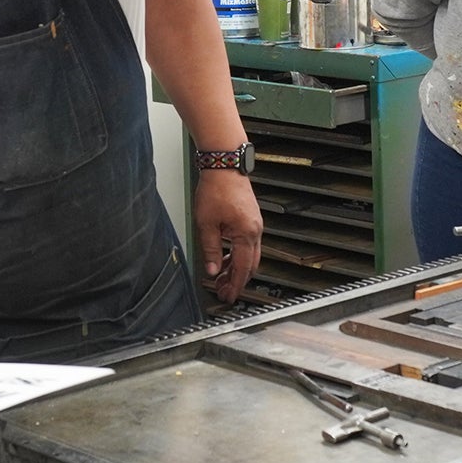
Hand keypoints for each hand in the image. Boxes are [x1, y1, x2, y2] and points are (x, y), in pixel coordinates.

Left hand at [194, 168, 262, 303]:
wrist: (224, 165)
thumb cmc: (216, 189)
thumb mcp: (206, 224)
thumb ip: (210, 250)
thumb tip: (212, 270)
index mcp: (246, 234)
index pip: (242, 269)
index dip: (235, 286)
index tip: (228, 297)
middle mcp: (255, 231)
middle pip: (250, 265)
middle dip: (237, 280)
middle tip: (223, 291)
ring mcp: (255, 224)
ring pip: (249, 255)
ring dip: (236, 268)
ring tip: (220, 277)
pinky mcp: (251, 219)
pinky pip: (248, 244)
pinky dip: (237, 255)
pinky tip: (224, 258)